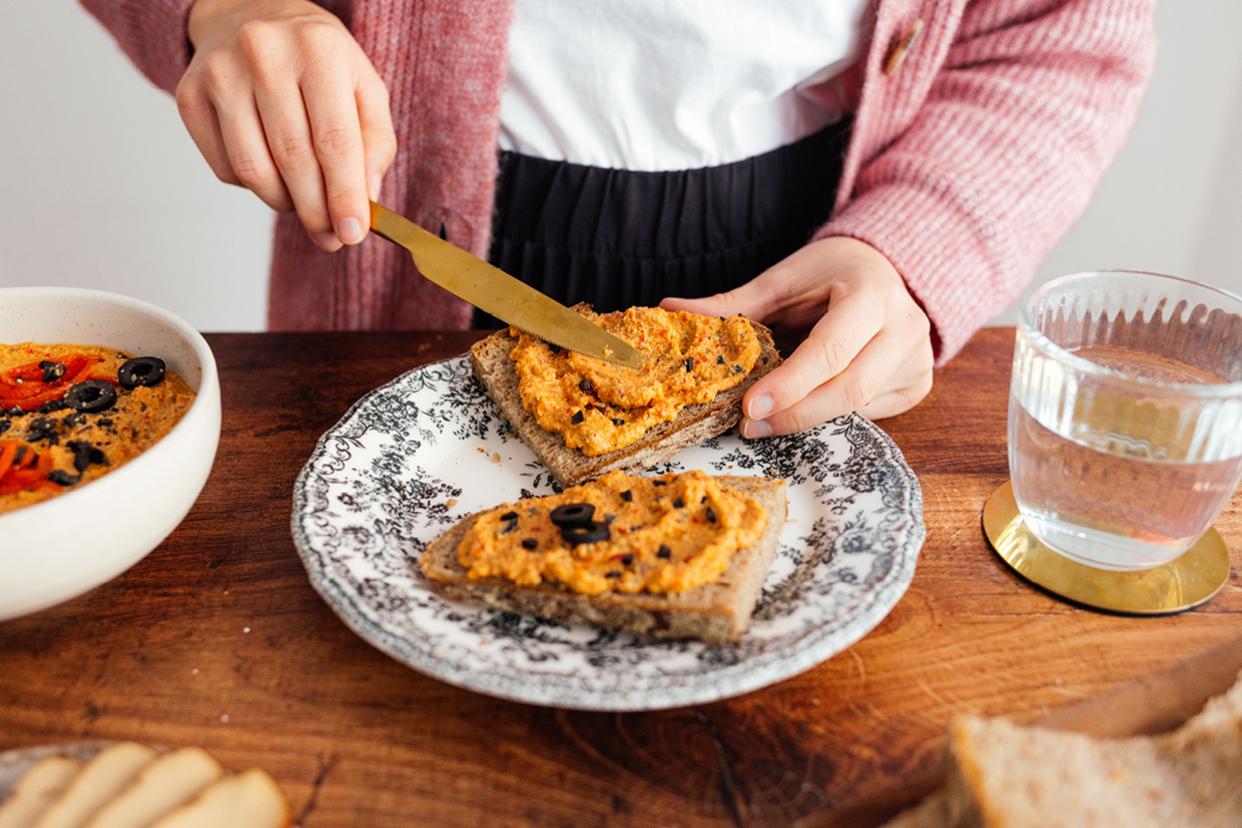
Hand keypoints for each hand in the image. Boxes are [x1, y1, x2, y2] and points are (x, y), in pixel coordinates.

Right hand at [178, 0, 395, 250]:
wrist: (251, 14)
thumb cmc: (319, 61)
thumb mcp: (363, 88)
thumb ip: (374, 144)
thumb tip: (363, 201)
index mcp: (318, 49)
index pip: (334, 139)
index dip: (344, 195)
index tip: (353, 233)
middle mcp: (263, 54)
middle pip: (294, 159)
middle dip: (317, 211)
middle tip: (331, 236)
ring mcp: (219, 73)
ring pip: (254, 171)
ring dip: (284, 202)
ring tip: (304, 201)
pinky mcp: (188, 95)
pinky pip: (225, 168)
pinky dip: (253, 185)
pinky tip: (271, 169)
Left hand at [662, 236, 933, 436]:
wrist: (887, 268)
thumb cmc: (829, 273)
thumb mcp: (782, 280)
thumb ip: (732, 303)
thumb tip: (669, 308)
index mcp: (871, 293)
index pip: (830, 350)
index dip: (789, 385)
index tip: (748, 407)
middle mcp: (905, 327)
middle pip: (848, 389)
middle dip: (794, 414)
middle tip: (748, 425)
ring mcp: (918, 359)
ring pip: (858, 407)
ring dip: (809, 416)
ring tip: (769, 416)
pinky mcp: (917, 384)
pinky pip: (869, 414)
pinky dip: (831, 413)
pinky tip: (809, 402)